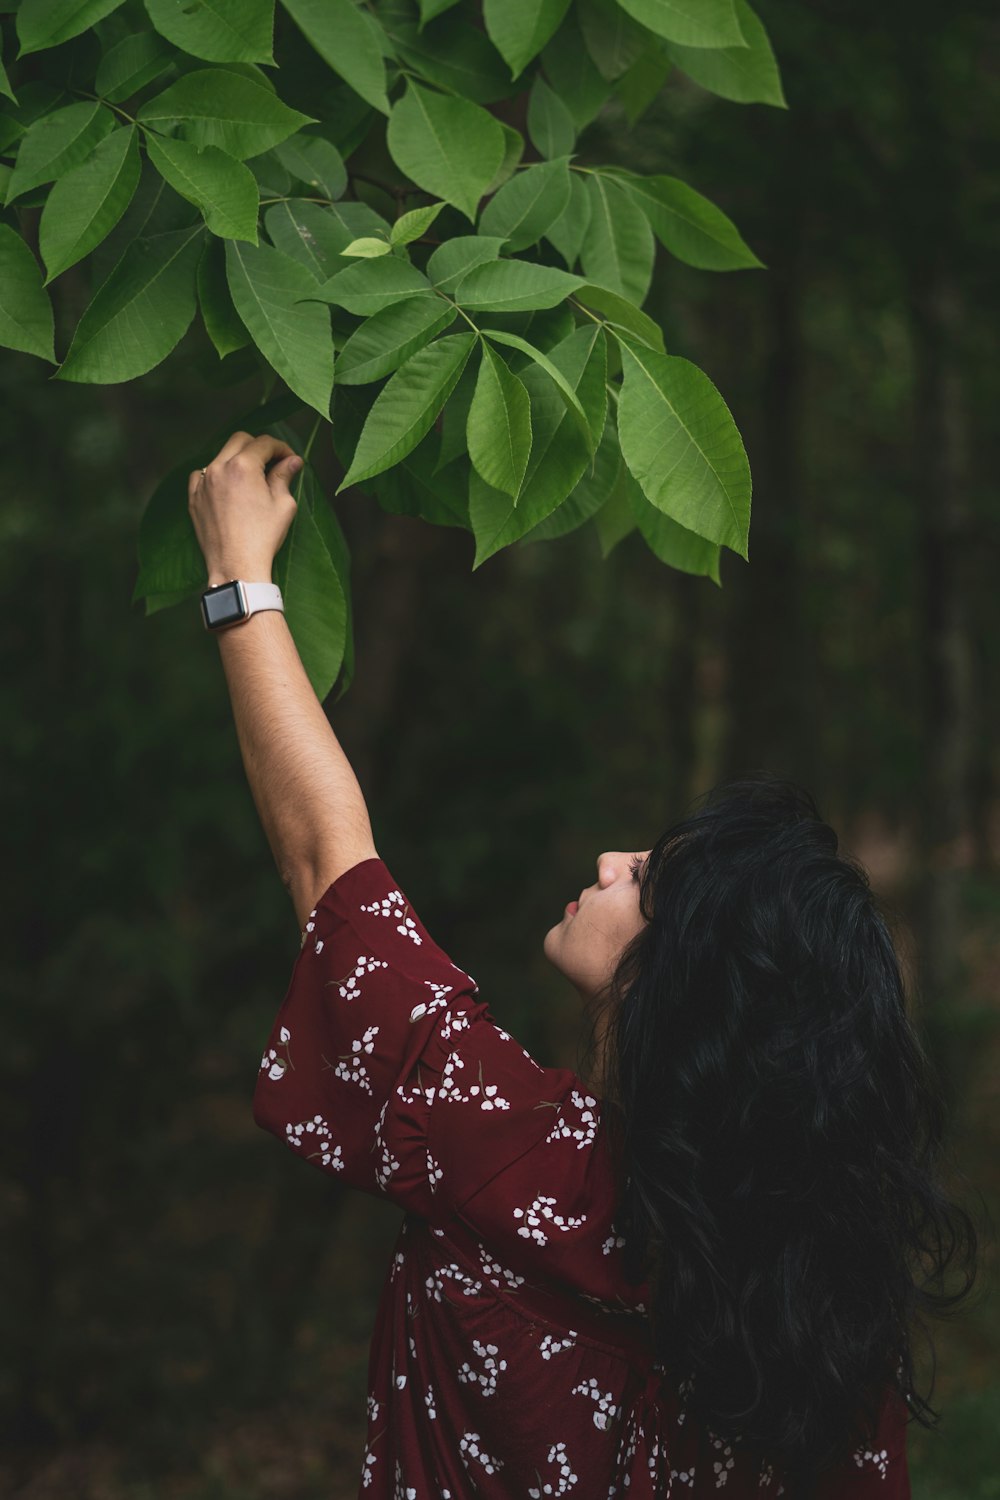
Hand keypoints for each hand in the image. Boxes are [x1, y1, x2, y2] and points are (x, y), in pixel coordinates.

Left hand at [189, 430, 303, 584]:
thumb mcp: (283, 505)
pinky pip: (202, 475)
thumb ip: (285, 476)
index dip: (281, 448)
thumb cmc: (262, 538)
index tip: (289, 459)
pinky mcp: (194, 498)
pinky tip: (227, 488)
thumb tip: (292, 461)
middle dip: (258, 447)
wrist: (237, 566)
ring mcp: (203, 483)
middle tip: (272, 463)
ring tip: (251, 478)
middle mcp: (218, 468)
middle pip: (239, 440)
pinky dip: (215, 475)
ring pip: (220, 456)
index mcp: (243, 466)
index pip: (264, 443)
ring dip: (237, 460)